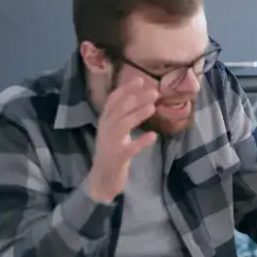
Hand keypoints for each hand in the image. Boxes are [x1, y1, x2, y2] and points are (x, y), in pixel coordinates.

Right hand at [87, 77, 158, 202]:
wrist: (102, 178)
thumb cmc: (112, 151)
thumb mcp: (115, 130)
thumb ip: (123, 115)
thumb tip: (141, 96)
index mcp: (105, 120)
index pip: (114, 100)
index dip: (126, 89)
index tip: (141, 79)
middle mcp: (105, 128)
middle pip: (120, 109)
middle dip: (136, 98)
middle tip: (154, 92)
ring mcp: (110, 143)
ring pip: (123, 125)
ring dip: (138, 115)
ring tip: (153, 108)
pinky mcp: (117, 157)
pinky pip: (130, 148)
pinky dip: (141, 142)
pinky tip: (153, 136)